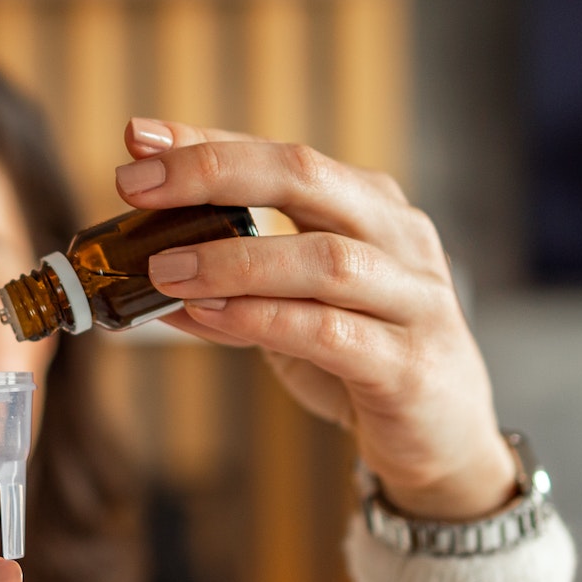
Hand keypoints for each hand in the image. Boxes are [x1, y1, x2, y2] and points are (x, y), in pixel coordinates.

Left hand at [117, 118, 514, 521]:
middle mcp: (398, 237)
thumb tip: (143, 270)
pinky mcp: (410, 364)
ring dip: (233, 259)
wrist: (442, 442)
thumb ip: (230, 286)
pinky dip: (264, 320)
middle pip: (306, 177)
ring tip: (164, 269)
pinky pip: (332, 331)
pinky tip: (211, 317)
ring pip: (323, 258)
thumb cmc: (361, 362)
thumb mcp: (290, 312)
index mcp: (368, 207)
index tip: (139, 139)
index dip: (208, 143)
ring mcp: (414, 298)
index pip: (281, 155)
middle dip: (216, 173)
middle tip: (139, 188)